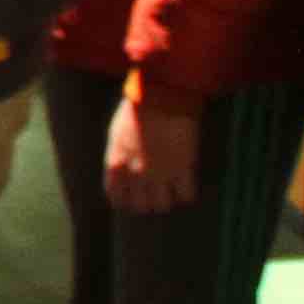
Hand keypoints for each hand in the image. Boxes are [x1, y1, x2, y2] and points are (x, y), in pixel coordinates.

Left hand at [104, 91, 203, 216]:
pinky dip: (187, 193)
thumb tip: (122, 169)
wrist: (160, 97)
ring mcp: (159, 173)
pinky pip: (186, 195)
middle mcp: (135, 173)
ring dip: (167, 199)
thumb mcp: (117, 133)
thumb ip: (119, 155)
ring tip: (171, 189)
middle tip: (155, 193)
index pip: (116, 196)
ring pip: (163, 206)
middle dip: (148, 202)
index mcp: (116, 163)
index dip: (125, 200)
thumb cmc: (137, 109)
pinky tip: (186, 184)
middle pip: (141, 206)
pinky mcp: (182, 168)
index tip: (133, 198)